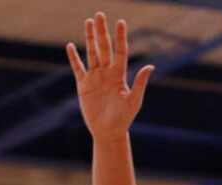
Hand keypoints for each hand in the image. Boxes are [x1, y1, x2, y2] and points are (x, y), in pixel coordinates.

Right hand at [66, 12, 152, 142]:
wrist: (108, 132)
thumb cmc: (123, 118)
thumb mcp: (133, 100)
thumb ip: (140, 83)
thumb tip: (150, 66)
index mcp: (119, 75)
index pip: (120, 51)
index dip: (120, 37)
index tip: (121, 22)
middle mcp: (107, 73)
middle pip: (104, 48)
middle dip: (102, 31)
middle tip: (99, 15)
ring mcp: (95, 77)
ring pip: (91, 53)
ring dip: (89, 38)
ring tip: (88, 22)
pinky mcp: (83, 85)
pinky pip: (78, 68)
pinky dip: (74, 58)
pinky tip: (71, 46)